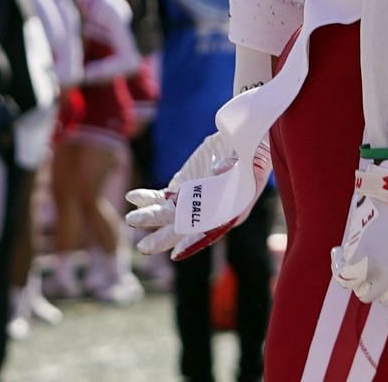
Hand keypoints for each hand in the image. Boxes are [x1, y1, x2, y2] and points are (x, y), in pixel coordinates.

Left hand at [125, 131, 271, 259]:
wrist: (246, 135)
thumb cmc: (256, 149)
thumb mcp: (254, 157)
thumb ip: (237, 166)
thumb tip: (218, 171)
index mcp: (232, 210)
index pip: (210, 230)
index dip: (194, 241)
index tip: (177, 252)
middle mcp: (210, 211)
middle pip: (184, 229)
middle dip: (164, 239)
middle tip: (144, 248)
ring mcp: (194, 199)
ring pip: (168, 215)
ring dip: (150, 218)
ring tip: (131, 219)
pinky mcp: (183, 187)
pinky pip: (161, 198)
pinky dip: (147, 199)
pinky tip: (133, 197)